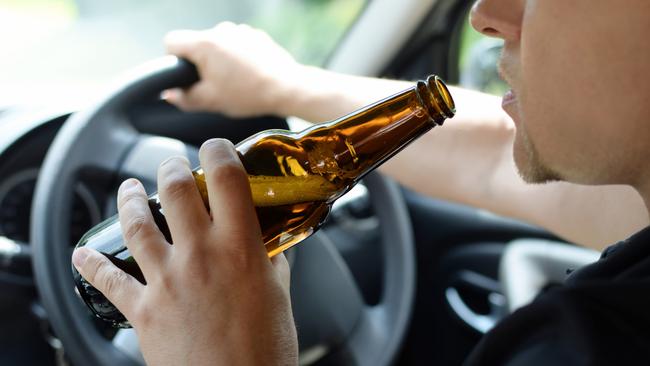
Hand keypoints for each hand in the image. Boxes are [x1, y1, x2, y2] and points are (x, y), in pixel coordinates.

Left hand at [72, 139, 297, 365]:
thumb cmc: (264, 352)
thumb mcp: (279, 299)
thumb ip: (272, 265)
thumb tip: (269, 246)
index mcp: (240, 248)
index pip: (226, 177)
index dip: (218, 150)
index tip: (216, 147)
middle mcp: (200, 255)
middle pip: (174, 190)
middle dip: (171, 168)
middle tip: (173, 167)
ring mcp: (167, 280)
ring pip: (135, 224)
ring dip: (127, 200)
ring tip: (127, 190)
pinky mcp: (143, 310)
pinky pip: (108, 281)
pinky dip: (91, 264)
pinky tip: (83, 253)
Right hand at [163, 22, 302, 117]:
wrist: (287, 88)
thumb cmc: (248, 94)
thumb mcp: (211, 101)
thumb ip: (184, 98)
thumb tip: (169, 95)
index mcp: (205, 43)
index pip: (172, 41)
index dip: (173, 59)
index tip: (185, 75)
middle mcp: (221, 30)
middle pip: (196, 44)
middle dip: (200, 63)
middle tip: (214, 85)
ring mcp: (240, 30)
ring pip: (218, 44)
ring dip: (220, 60)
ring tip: (235, 81)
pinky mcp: (255, 35)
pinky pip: (236, 44)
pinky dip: (237, 57)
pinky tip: (249, 74)